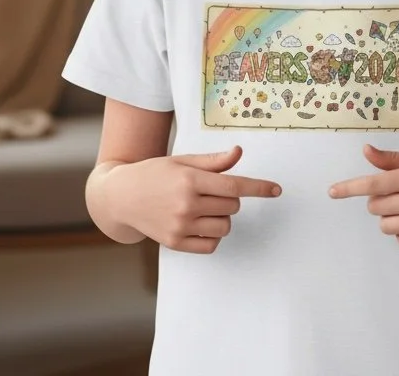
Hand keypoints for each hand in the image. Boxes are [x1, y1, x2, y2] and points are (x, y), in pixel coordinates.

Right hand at [107, 145, 280, 253]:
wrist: (122, 196)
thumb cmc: (155, 173)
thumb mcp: (183, 161)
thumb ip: (213, 161)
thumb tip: (239, 153)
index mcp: (190, 179)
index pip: (234, 186)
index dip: (259, 188)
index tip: (276, 190)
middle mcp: (186, 204)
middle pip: (232, 206)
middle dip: (230, 198)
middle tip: (210, 191)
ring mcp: (180, 226)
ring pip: (225, 226)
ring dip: (222, 217)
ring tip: (203, 207)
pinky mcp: (175, 243)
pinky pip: (211, 245)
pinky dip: (212, 235)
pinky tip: (199, 223)